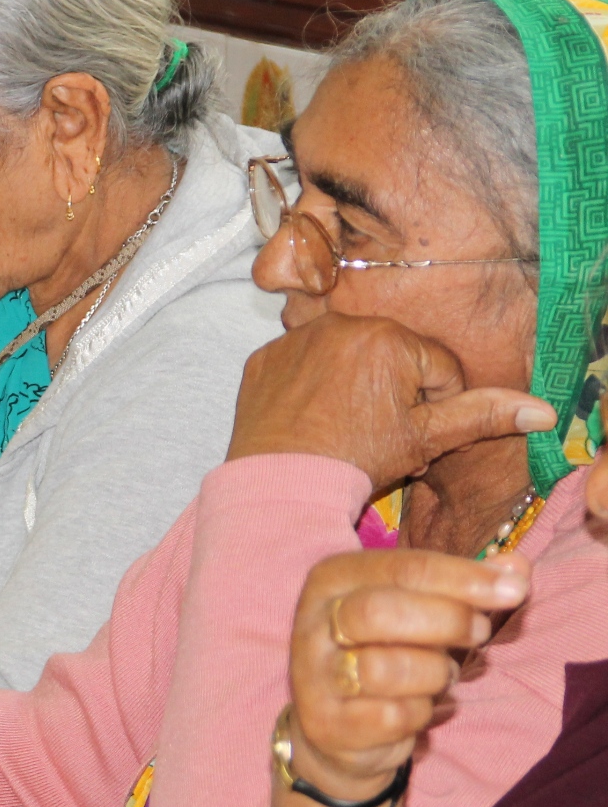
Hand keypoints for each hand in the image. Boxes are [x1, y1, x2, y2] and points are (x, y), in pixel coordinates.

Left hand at [229, 314, 555, 500]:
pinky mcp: (265, 356)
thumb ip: (482, 416)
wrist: (280, 483)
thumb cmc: (357, 461)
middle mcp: (341, 324)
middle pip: (393, 359)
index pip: (439, 369)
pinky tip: (312, 420)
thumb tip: (541, 410)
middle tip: (382, 439)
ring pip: (348, 359)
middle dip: (397, 396)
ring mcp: (297, 338)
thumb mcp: (427, 440)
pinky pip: (303, 364)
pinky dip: (312, 387)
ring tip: (348, 430)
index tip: (413, 436)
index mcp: (390, 338)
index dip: (435, 409)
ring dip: (356, 387)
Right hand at [286, 548, 530, 799]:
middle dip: (445, 621)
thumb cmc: (386, 652)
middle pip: (381, 612)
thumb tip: (516, 569)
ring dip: (433, 674)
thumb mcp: (421, 610)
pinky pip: (389, 717)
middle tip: (480, 633)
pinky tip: (418, 708)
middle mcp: (314, 620)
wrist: (334, 725)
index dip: (461, 577)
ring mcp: (314, 673)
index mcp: (333, 578)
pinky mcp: (325, 722)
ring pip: (383, 669)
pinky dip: (419, 714)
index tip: (512, 589)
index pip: (401, 568)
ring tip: (443, 675)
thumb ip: (465, 586)